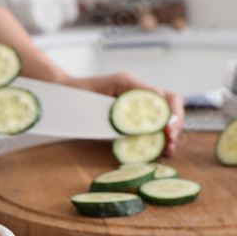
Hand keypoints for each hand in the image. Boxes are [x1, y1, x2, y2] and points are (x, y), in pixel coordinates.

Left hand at [66, 72, 184, 156]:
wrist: (61, 95)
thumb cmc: (76, 93)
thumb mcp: (97, 98)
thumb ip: (123, 105)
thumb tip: (150, 113)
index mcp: (131, 85)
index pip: (165, 97)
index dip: (171, 116)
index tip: (168, 132)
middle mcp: (137, 93)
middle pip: (170, 106)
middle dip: (175, 125)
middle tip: (171, 144)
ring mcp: (135, 104)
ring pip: (163, 117)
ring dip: (169, 133)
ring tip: (167, 149)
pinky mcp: (129, 117)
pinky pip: (150, 125)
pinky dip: (157, 137)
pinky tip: (156, 148)